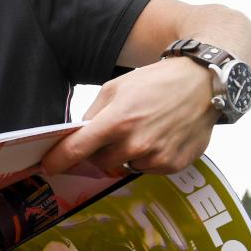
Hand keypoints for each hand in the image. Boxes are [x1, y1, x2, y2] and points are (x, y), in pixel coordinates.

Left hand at [41, 57, 218, 175]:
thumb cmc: (156, 82)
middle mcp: (136, 144)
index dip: (57, 160)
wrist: (203, 83)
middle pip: (99, 162)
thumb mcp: (115, 88)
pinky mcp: (173, 165)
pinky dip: (146, 158)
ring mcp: (156, 157)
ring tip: (142, 130)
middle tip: (113, 132)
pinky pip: (146, 169)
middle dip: (99, 150)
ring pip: (123, 167)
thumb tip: (77, 136)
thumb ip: (93, 115)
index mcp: (117, 121)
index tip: (46, 166)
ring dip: (124, 155)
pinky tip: (159, 137)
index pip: (77, 150)